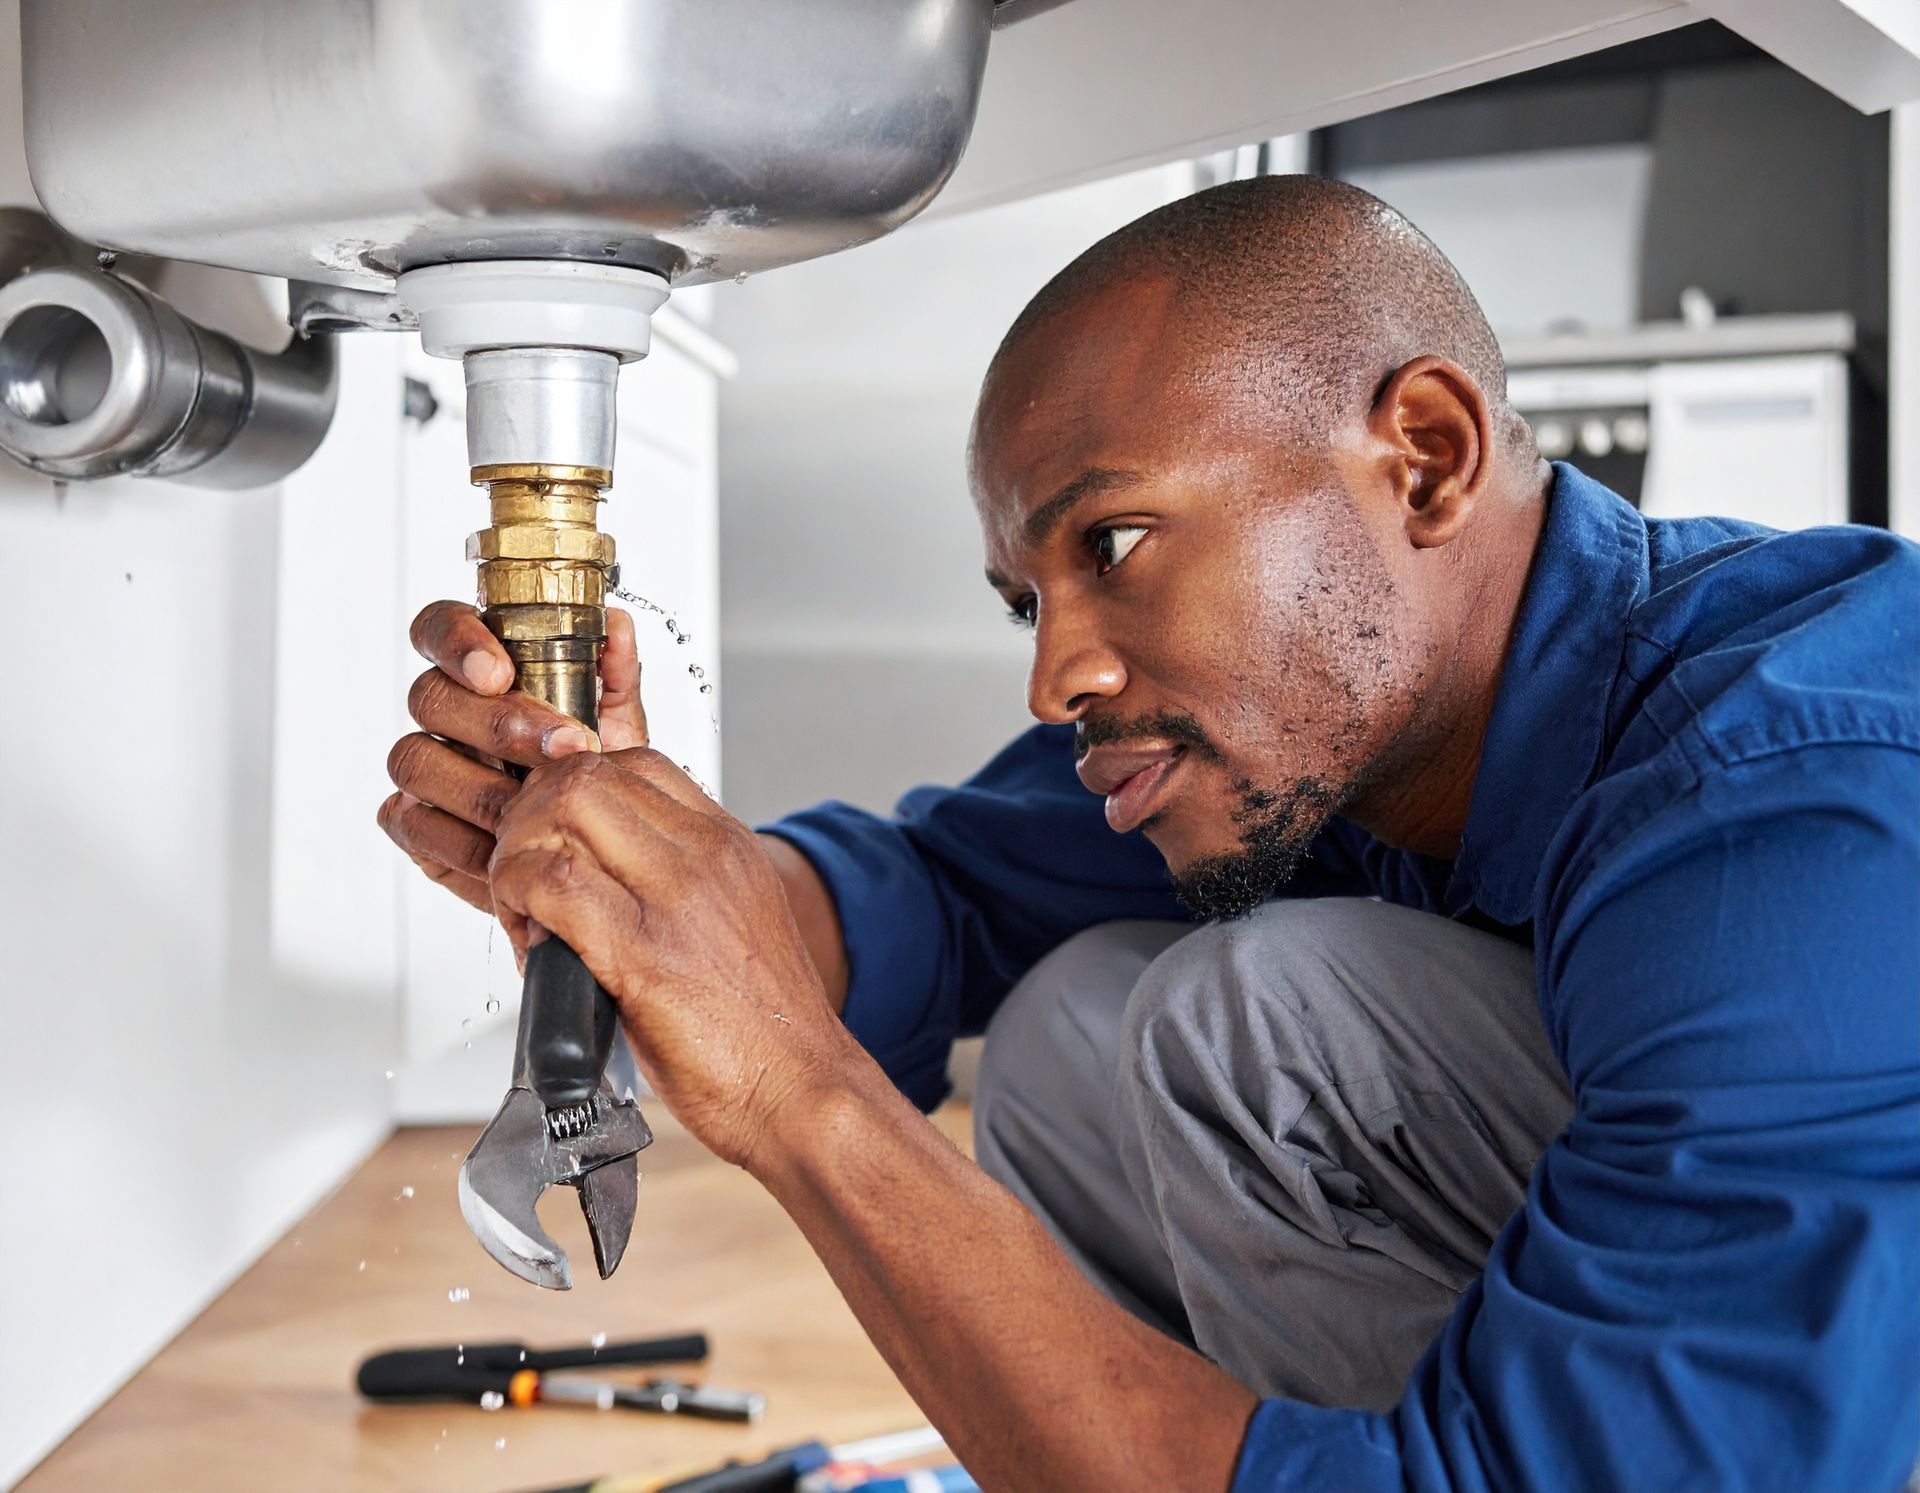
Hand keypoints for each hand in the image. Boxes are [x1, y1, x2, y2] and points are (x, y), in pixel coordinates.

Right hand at [377, 601, 648, 912]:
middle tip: (563, 746)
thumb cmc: (593, 777)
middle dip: (498, 723)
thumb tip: (618, 625)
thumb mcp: (619, 725)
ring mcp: (423, 766)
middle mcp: (444, 712)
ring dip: (482, 785)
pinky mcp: (412, 823)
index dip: (457, 641)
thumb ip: (615, 675)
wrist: (590, 849)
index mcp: (483, 671)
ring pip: (414, 758)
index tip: (498, 672)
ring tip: (541, 805)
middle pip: (431, 697)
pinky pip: (413, 823)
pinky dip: (462, 839)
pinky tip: (505, 847)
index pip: (440, 628)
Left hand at [487, 748, 857, 1167]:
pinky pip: (553, 884)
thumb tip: (603, 876)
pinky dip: (518, 902)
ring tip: (522, 908)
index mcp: (728, 845)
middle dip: (529, 815)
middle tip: (519, 870)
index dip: (571, 787)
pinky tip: (531, 942)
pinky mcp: (644, 955)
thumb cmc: (763, 1031)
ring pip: (562, 812)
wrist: (802, 1092)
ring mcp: (676, 899)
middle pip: (586, 773)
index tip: (552, 835)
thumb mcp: (735, 924)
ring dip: (517, 855)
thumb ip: (681, 885)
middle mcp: (705, 856)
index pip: (634, 761)